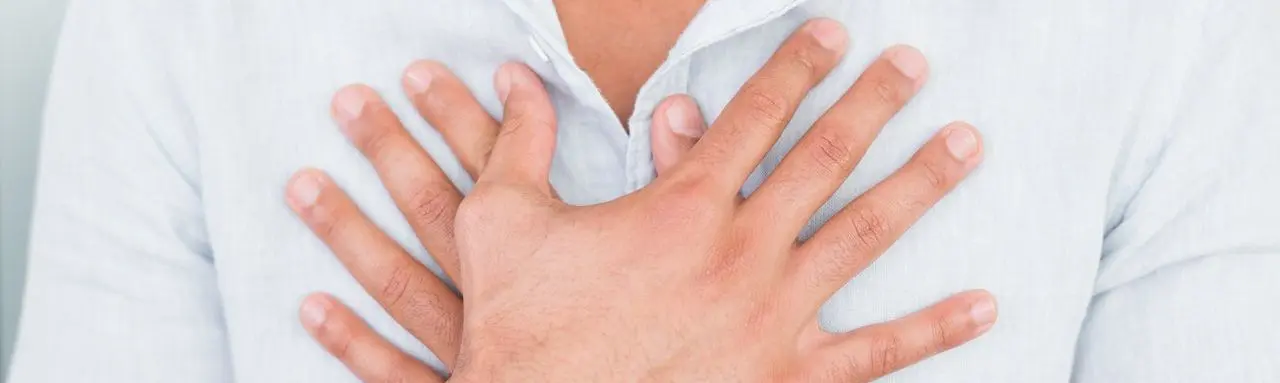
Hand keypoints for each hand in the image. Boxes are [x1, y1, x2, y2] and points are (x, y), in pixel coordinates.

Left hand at [286, 60, 706, 378]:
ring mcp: (473, 352)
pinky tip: (313, 307)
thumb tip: (680, 112)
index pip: (509, 169)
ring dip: (348, 231)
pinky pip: (395, 371)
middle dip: (392, 150)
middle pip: (436, 211)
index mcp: (552, 258)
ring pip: (398, 281)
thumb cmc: (654, 342)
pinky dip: (353, 341)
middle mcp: (501, 299)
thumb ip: (682, 182)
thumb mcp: (677, 251)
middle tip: (353, 103)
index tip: (465, 74)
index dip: (489, 117)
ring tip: (303, 183)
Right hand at [293, 18, 995, 382]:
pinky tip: (982, 306)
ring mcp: (775, 316)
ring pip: (864, 235)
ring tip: (966, 144)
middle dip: (872, 103)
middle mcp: (743, 251)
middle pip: (824, 157)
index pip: (753, 114)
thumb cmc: (523, 334)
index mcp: (683, 207)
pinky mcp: (789, 378)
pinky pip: (876, 352)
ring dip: (920, 185)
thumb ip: (517, 145)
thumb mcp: (500, 224)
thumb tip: (517, 83)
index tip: (831, 33)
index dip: (796, 66)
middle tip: (911, 65)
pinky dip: (933, 329)